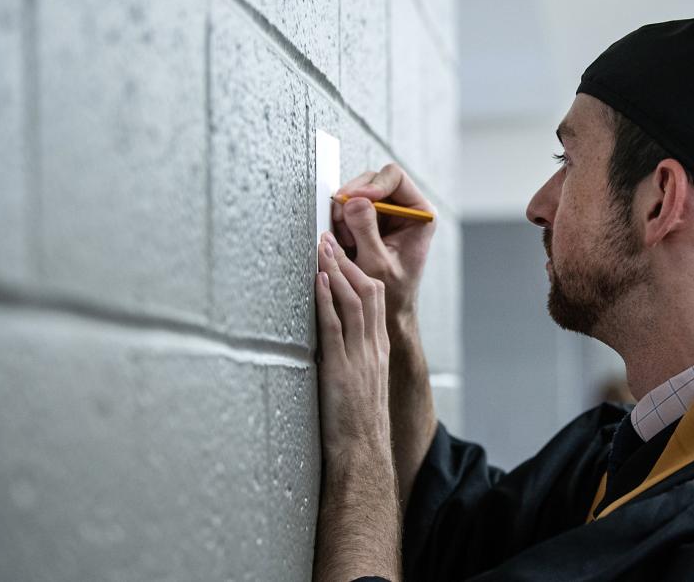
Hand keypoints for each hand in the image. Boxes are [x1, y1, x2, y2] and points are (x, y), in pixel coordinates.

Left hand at [314, 232, 390, 461]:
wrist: (362, 455)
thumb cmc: (356, 429)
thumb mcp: (358, 388)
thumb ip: (349, 363)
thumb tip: (328, 348)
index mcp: (378, 352)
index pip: (376, 302)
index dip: (360, 274)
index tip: (344, 253)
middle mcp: (373, 349)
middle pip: (369, 293)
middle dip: (349, 262)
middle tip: (331, 238)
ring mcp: (359, 357)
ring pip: (354, 302)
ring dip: (336, 270)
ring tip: (321, 247)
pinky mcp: (340, 368)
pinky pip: (334, 325)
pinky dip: (325, 298)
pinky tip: (316, 279)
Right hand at [332, 163, 435, 321]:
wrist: (389, 309)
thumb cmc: (392, 292)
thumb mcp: (377, 263)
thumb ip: (366, 231)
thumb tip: (354, 200)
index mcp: (421, 214)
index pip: (395, 177)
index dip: (373, 184)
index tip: (355, 200)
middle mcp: (405, 208)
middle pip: (373, 180)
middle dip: (353, 200)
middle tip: (343, 223)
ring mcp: (387, 213)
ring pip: (357, 193)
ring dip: (345, 213)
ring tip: (348, 240)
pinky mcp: (370, 220)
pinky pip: (349, 207)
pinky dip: (342, 221)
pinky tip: (347, 241)